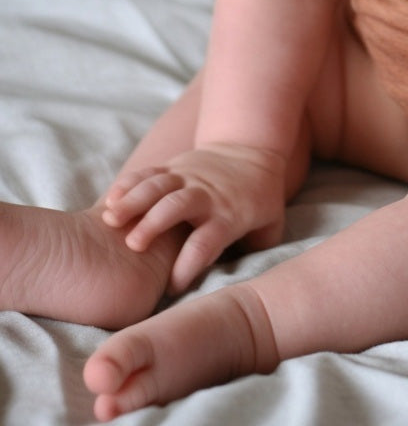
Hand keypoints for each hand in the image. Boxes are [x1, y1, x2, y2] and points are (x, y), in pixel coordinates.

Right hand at [101, 143, 288, 293]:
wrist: (250, 146)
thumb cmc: (260, 198)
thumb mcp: (271, 226)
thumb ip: (257, 253)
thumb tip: (243, 288)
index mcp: (229, 215)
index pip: (207, 242)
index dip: (189, 266)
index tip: (171, 288)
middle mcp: (205, 195)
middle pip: (178, 207)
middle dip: (155, 224)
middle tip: (134, 246)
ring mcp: (187, 176)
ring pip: (158, 186)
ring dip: (134, 201)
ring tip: (109, 219)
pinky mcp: (173, 165)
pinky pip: (149, 172)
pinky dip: (129, 183)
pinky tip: (110, 199)